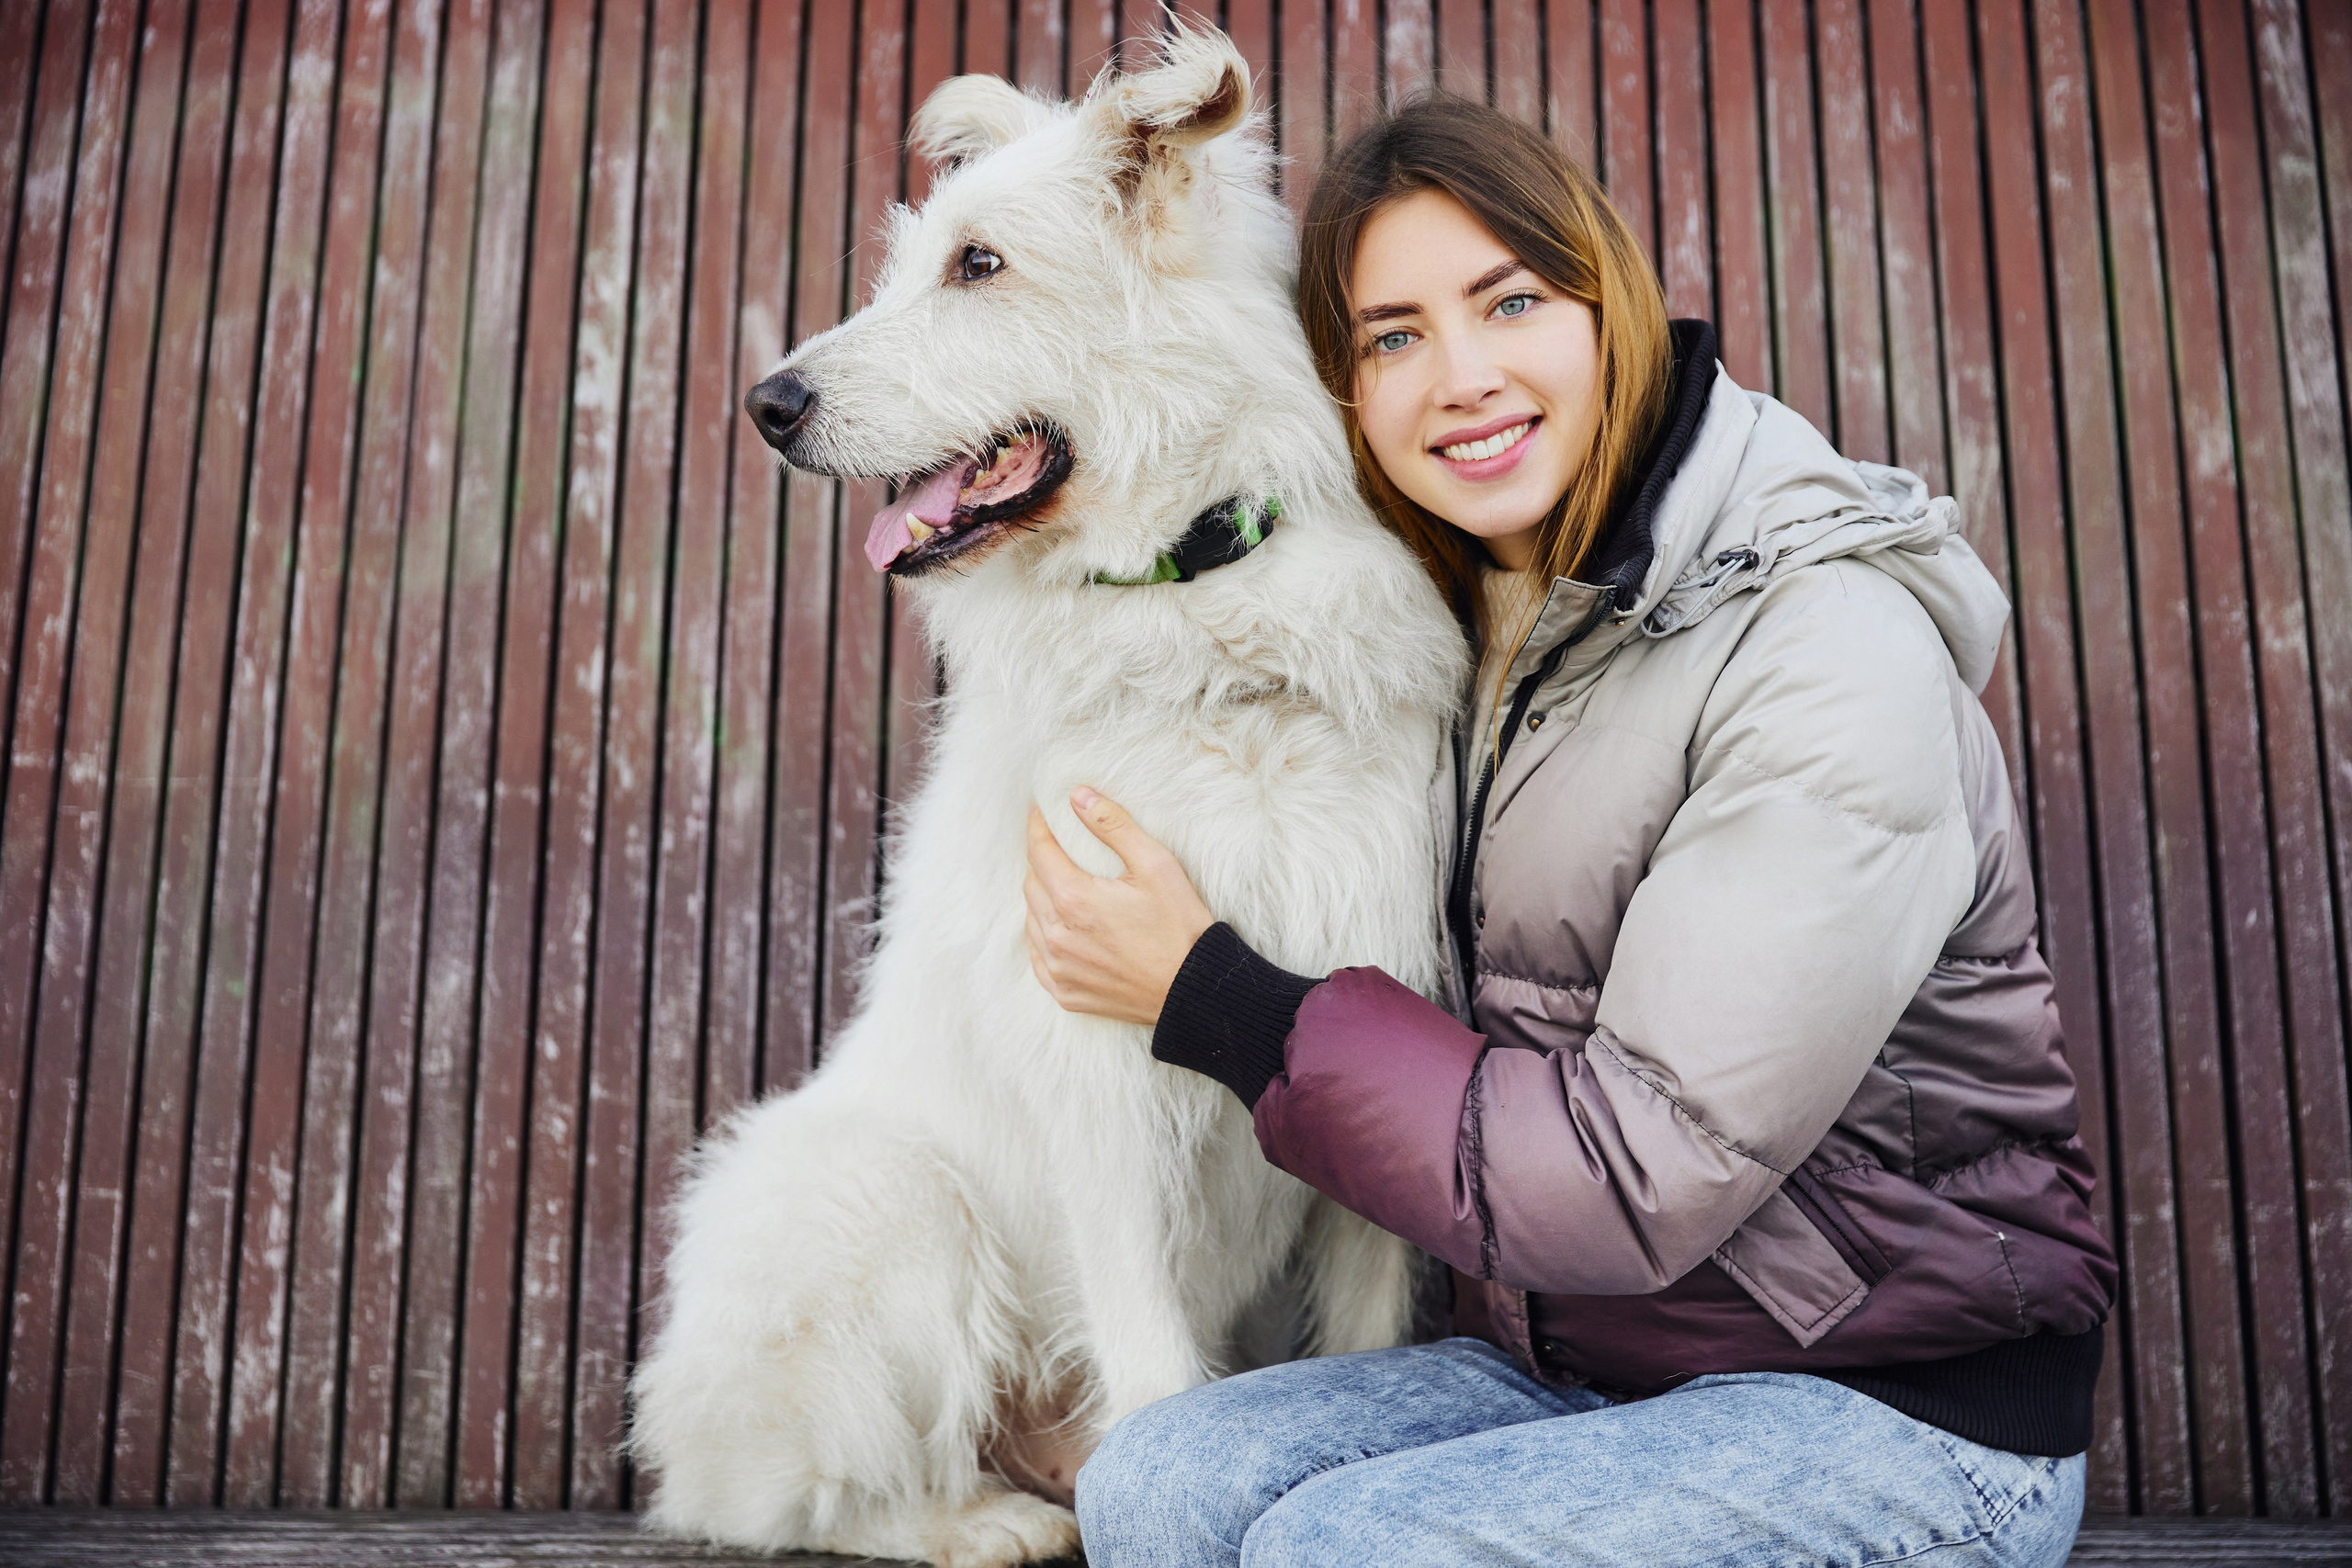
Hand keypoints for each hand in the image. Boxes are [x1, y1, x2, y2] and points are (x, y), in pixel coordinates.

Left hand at [1024, 788, 1215, 1025]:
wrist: (1195, 990)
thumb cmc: (1181, 926)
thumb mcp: (1155, 865)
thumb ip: (1113, 826)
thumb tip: (1077, 796)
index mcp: (1074, 899)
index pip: (1039, 851)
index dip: (1038, 826)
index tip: (1040, 810)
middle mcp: (1057, 935)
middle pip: (1031, 883)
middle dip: (1041, 860)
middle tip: (1057, 846)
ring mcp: (1059, 968)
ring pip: (1031, 920)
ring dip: (1042, 898)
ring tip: (1062, 885)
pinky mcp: (1066, 993)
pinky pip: (1038, 958)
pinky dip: (1043, 937)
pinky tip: (1062, 928)